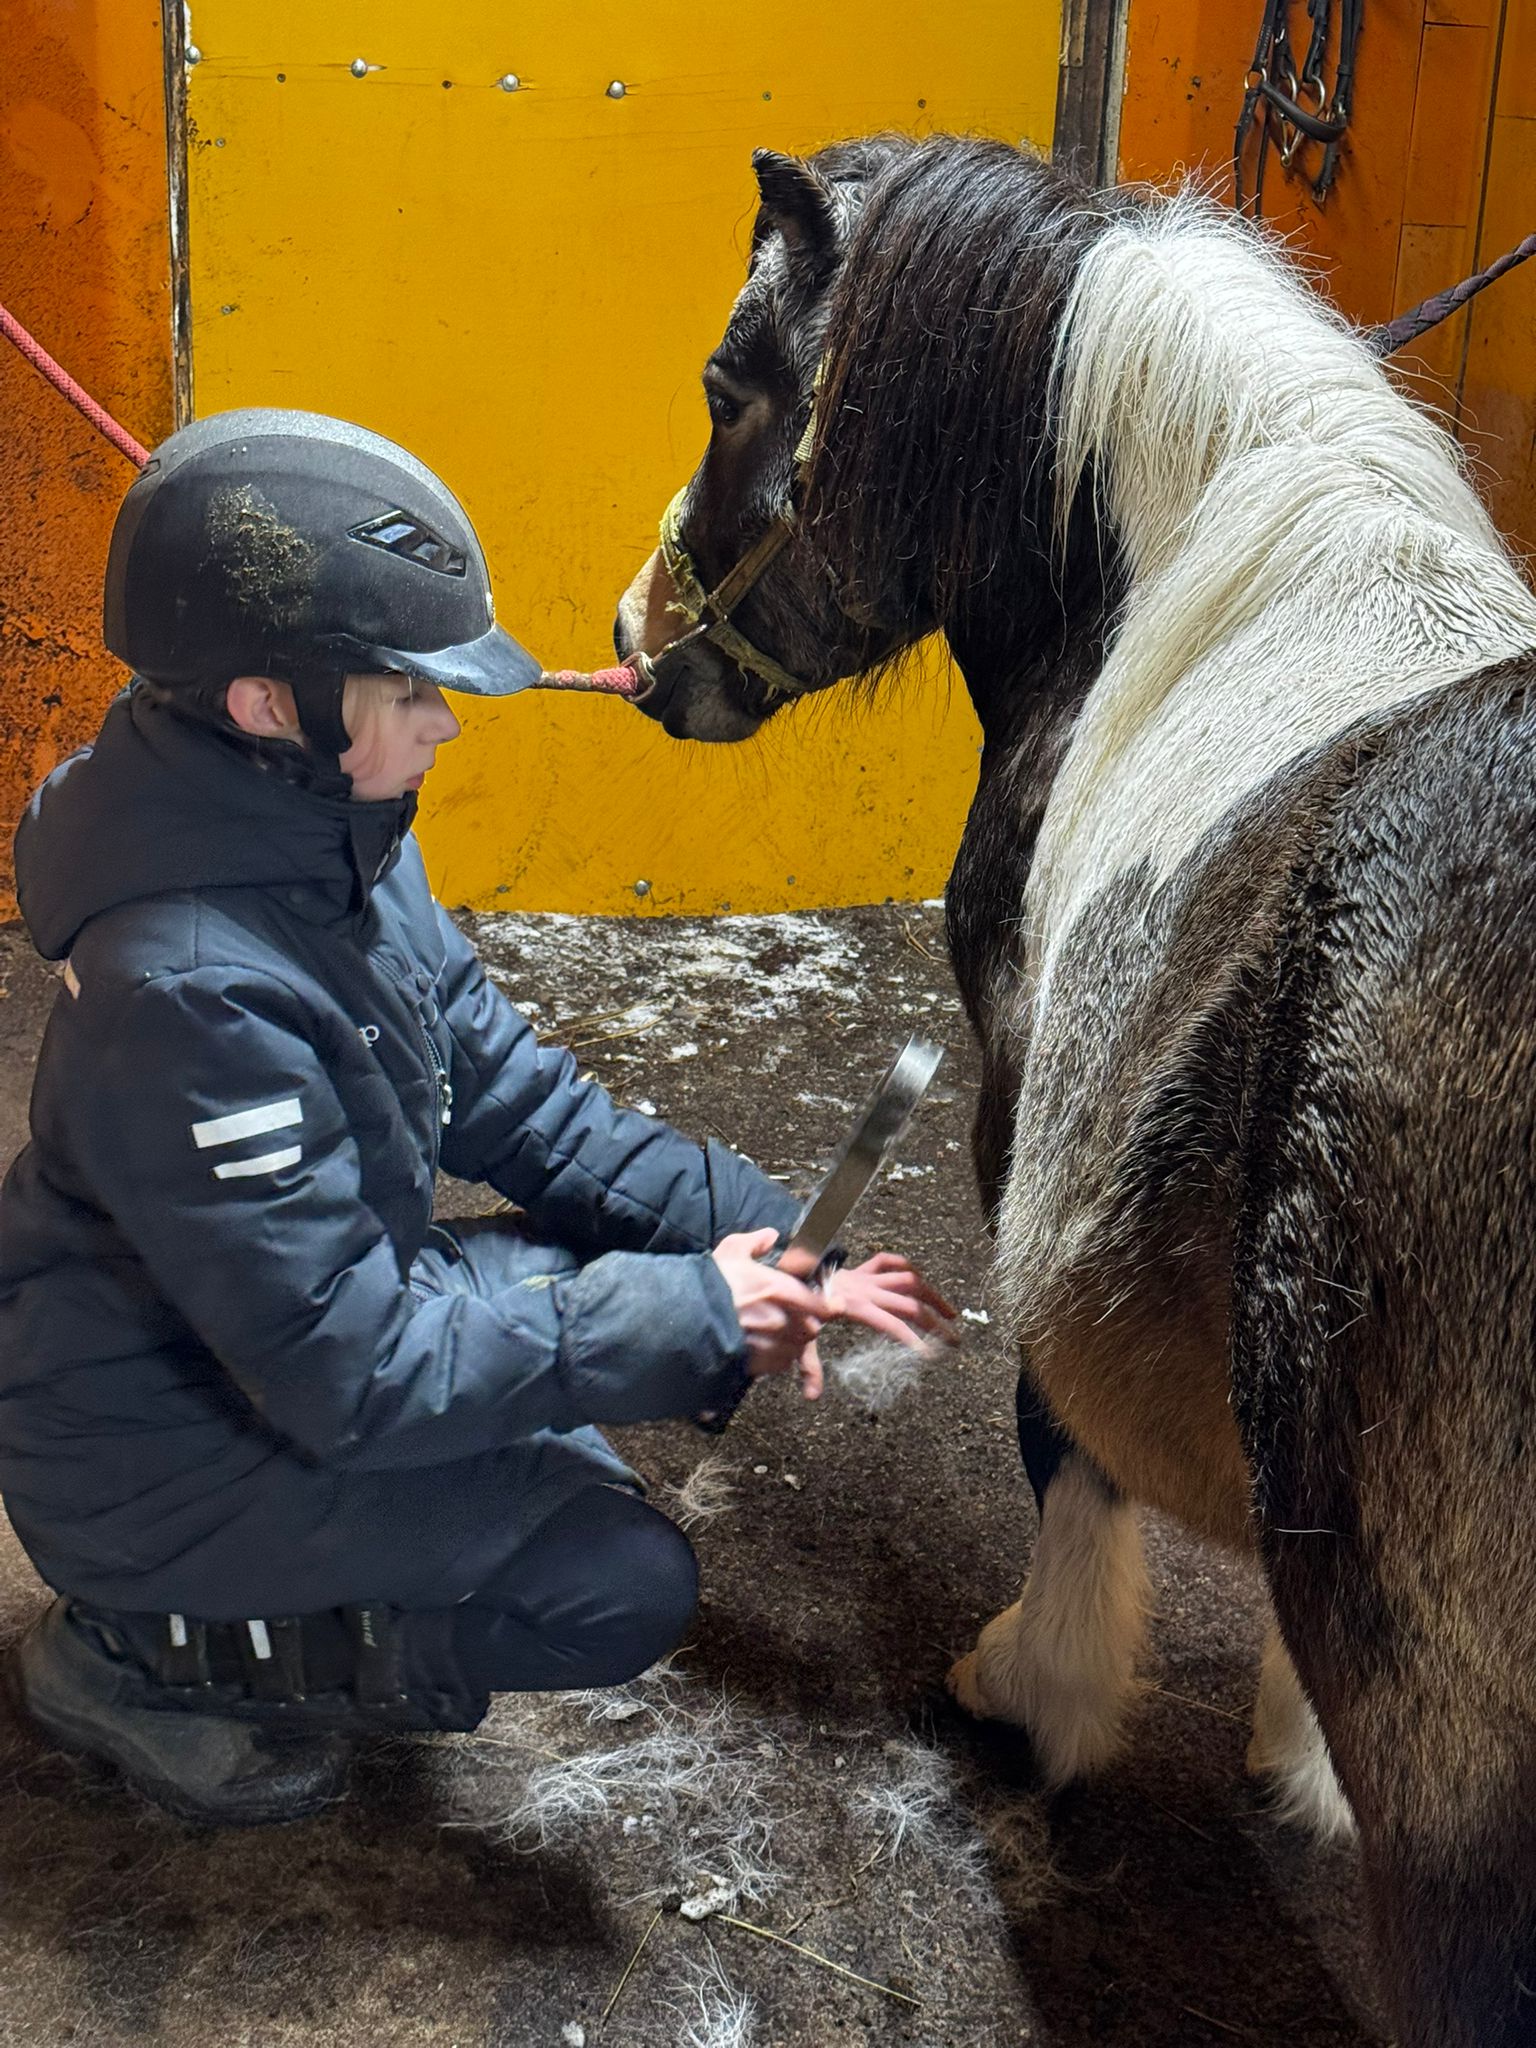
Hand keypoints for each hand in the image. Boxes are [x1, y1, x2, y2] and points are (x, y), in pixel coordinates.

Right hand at [713, 1229, 826, 1394]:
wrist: (684, 1320)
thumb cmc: (709, 1286)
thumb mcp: (730, 1252)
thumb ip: (754, 1242)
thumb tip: (771, 1235)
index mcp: (780, 1291)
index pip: (822, 1304)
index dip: (831, 1305)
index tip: (835, 1304)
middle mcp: (781, 1320)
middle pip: (811, 1327)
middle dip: (807, 1321)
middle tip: (795, 1315)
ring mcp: (771, 1344)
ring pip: (796, 1346)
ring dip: (793, 1339)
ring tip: (778, 1330)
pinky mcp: (758, 1364)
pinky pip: (780, 1362)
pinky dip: (778, 1356)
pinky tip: (764, 1345)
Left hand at [778, 1247, 956, 1396]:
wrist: (784, 1267)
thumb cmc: (792, 1302)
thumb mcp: (799, 1336)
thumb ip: (808, 1366)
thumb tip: (812, 1396)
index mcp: (854, 1306)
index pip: (891, 1323)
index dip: (912, 1339)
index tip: (930, 1354)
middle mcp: (866, 1289)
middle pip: (910, 1303)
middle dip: (935, 1322)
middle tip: (955, 1340)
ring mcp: (866, 1277)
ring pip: (909, 1279)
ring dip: (932, 1295)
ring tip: (951, 1314)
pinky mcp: (862, 1269)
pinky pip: (890, 1263)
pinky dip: (906, 1270)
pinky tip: (921, 1285)